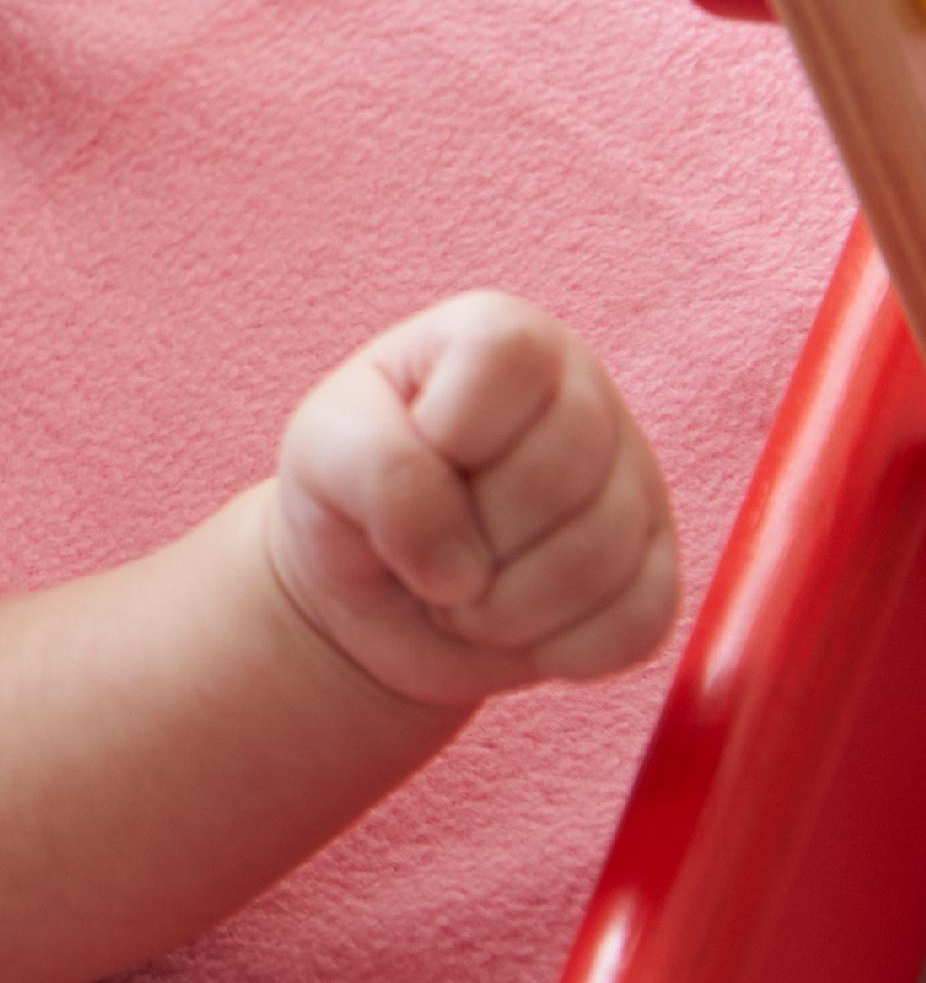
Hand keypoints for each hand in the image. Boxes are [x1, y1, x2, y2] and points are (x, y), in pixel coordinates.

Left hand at [267, 292, 678, 705]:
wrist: (375, 596)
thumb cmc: (349, 498)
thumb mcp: (324, 453)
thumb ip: (380, 472)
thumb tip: (461, 567)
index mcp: (504, 334)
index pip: (509, 360)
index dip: (449, 432)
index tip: (411, 454)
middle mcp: (587, 397)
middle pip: (556, 475)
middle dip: (467, 537)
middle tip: (426, 542)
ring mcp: (637, 486)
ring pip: (597, 561)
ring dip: (499, 607)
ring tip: (460, 588)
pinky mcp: (659, 575)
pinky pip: (634, 628)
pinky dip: (552, 648)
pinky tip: (513, 622)